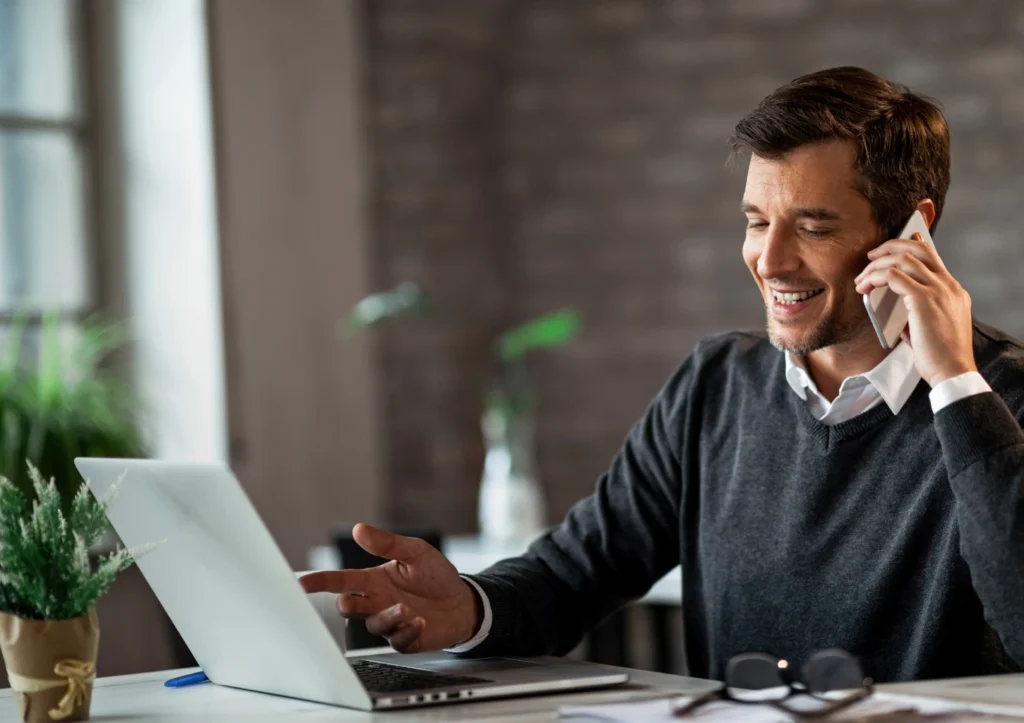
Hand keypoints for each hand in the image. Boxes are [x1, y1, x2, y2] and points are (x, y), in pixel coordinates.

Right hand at [299, 523, 480, 652]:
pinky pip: (397, 640)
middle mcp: (377, 602)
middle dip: (346, 604)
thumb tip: (360, 529)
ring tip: (405, 607)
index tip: (301, 583)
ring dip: (386, 616)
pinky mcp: (406, 639)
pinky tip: (419, 621)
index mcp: (374, 580)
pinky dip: (406, 631)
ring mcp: (390, 622)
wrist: (462, 600)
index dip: (320, 581)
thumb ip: (388, 544)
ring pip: (373, 624)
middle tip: (348, 600)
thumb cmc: (435, 575)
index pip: (342, 580)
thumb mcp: (416, 552)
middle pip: (350, 606)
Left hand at [855, 233, 975, 386]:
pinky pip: (893, 276)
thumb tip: (897, 311)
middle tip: (870, 256)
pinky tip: (864, 288)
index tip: (888, 250)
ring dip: (876, 265)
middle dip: (890, 246)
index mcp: (953, 290)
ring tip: (861, 278)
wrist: (952, 371)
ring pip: (902, 259)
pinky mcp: (923, 299)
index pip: (932, 256)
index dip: (909, 246)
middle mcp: (948, 285)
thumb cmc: (940, 356)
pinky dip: (874, 278)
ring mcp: (938, 290)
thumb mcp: (931, 327)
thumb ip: (917, 313)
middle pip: (919, 249)